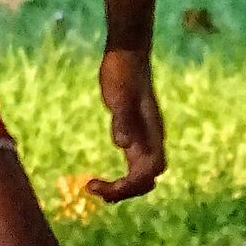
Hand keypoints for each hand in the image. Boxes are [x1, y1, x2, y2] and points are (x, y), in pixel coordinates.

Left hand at [89, 47, 166, 202]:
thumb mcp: (119, 95)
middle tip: (93, 189)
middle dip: (125, 191)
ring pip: (141, 175)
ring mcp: (143, 137)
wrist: (127, 54)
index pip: (149, 171)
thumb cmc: (123, 72)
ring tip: (93, 188)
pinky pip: (132, 166)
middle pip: (148, 179)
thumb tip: (122, 145)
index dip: (129, 185)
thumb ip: (123, 119)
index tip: (101, 185)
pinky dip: (119, 178)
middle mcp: (151, 139)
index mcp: (152, 132)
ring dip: (122, 188)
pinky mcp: (133, 134)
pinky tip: (98, 179)